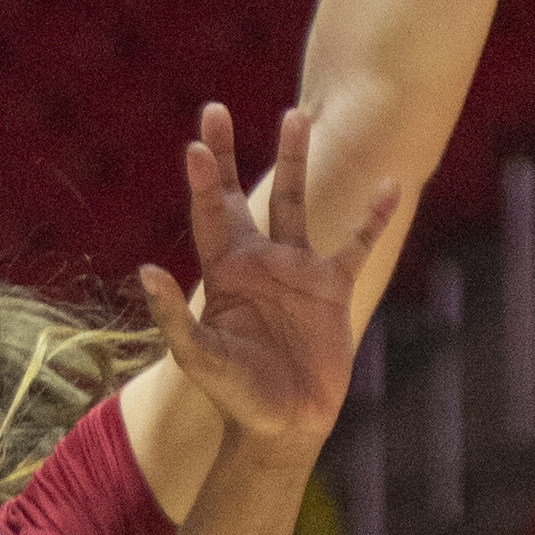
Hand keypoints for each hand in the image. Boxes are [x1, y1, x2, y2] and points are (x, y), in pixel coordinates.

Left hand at [138, 104, 396, 453]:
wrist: (284, 425)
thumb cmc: (236, 395)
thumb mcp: (200, 357)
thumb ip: (173, 317)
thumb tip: (145, 272)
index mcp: (223, 273)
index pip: (208, 214)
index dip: (201, 180)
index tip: (195, 143)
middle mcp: (257, 262)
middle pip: (241, 193)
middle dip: (226, 154)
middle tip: (214, 109)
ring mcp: (296, 271)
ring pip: (295, 202)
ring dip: (293, 160)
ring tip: (294, 114)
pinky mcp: (332, 288)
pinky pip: (356, 243)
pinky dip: (372, 218)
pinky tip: (389, 185)